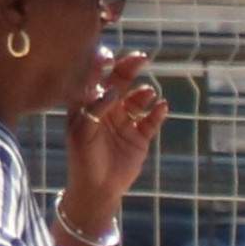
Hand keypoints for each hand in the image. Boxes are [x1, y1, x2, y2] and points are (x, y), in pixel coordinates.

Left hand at [58, 43, 164, 234]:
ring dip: (144, 92)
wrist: (96, 190)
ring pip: (139, 98)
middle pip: (121, 82)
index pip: (96, 78)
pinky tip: (162, 107)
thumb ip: (94, 109)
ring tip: (146, 94)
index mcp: (89, 105)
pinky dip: (158, 112)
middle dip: (130, 68)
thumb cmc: (83, 159)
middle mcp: (109, 108)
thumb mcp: (82, 133)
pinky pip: (152, 120)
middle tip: (141, 58)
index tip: (109, 55)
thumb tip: (113, 89)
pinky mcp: (140, 136)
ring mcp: (126, 121)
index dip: (102, 64)